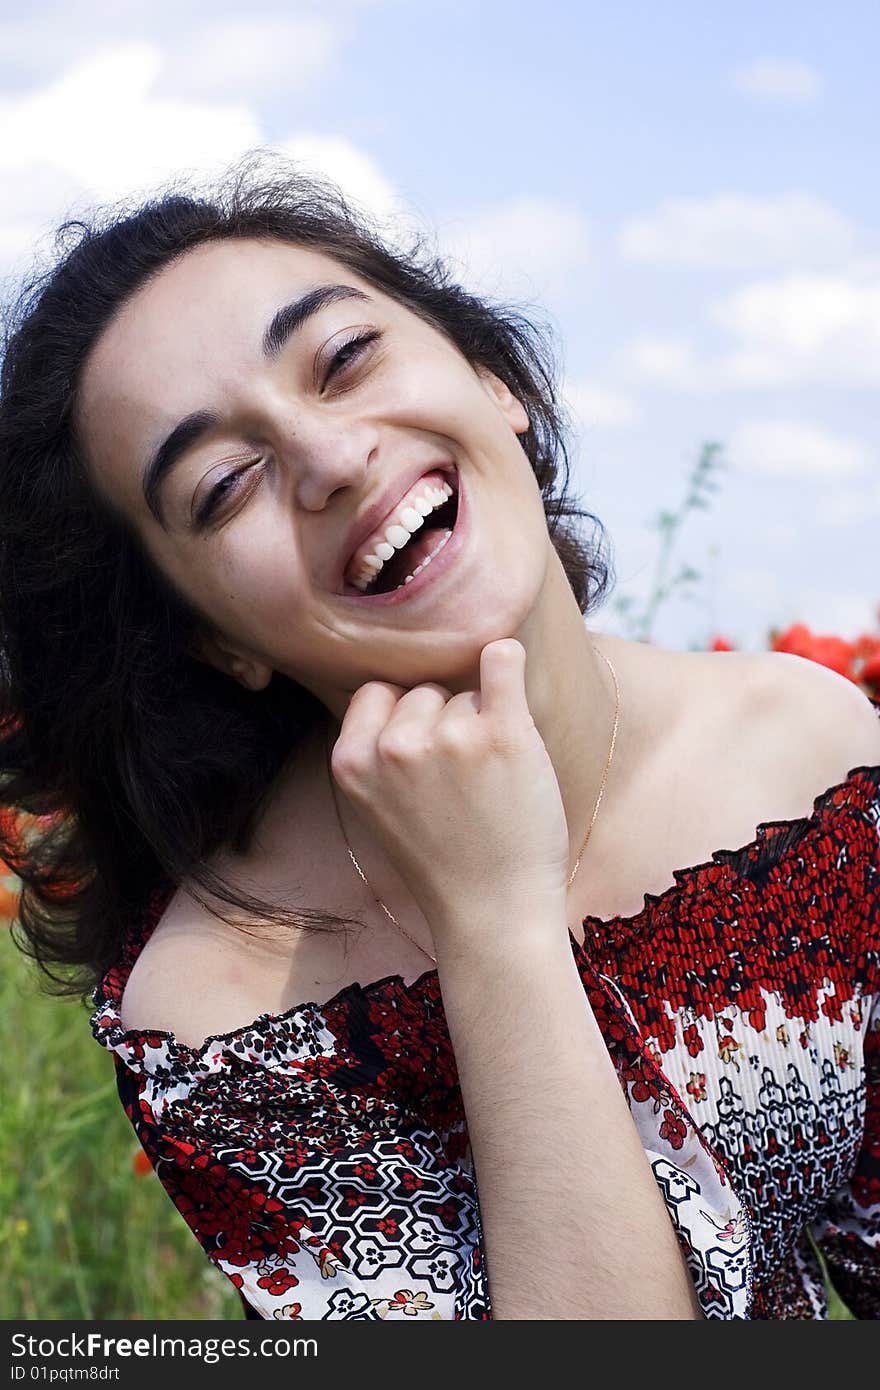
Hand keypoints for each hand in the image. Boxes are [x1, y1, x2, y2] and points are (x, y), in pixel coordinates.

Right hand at [328, 639, 570, 945]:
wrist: (494, 913)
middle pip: (425, 691)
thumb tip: (401, 682)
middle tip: (461, 785)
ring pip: (467, 692)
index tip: (425, 757)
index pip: (376, 693)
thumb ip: (376, 749)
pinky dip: (507, 659)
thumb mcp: (376, 807)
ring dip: (482, 724)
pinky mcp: (503, 735)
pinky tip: (508, 665)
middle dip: (444, 723)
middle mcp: (394, 745)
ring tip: (489, 785)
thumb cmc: (443, 861)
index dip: (404, 718)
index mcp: (351, 761)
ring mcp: (449, 738)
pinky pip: (502, 660)